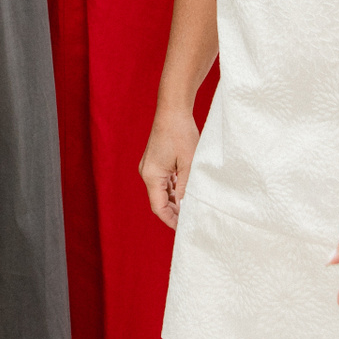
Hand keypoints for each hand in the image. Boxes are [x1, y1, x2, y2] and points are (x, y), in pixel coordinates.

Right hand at [139, 107, 200, 228]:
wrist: (173, 110)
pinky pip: (163, 181)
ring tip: (191, 208)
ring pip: (161, 191)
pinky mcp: (155, 161)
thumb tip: (186, 207)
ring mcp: (149, 167)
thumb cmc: (181, 133)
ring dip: (174, 200)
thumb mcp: (188, 163)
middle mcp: (147, 173)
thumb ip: (186, 187)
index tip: (184, 228)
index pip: (158, 207)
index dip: (171, 220)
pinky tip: (185, 192)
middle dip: (173, 212)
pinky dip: (173, 189)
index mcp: (152, 175)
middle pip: (159, 201)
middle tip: (190, 220)